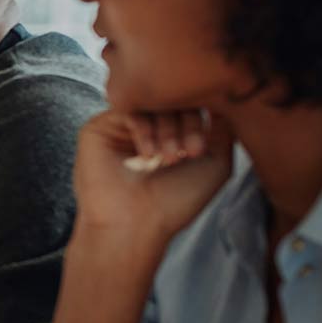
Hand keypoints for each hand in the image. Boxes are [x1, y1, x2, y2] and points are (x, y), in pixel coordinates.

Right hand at [72, 109, 236, 246]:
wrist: (135, 225)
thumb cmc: (175, 202)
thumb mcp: (216, 164)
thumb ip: (223, 129)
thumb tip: (223, 97)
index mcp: (171, 135)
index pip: (188, 105)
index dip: (200, 118)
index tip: (200, 151)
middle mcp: (146, 128)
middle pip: (169, 99)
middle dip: (185, 123)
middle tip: (188, 153)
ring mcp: (120, 127)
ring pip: (148, 102)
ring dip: (166, 128)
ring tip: (168, 158)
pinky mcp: (98, 128)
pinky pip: (125, 109)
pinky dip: (143, 128)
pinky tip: (148, 154)